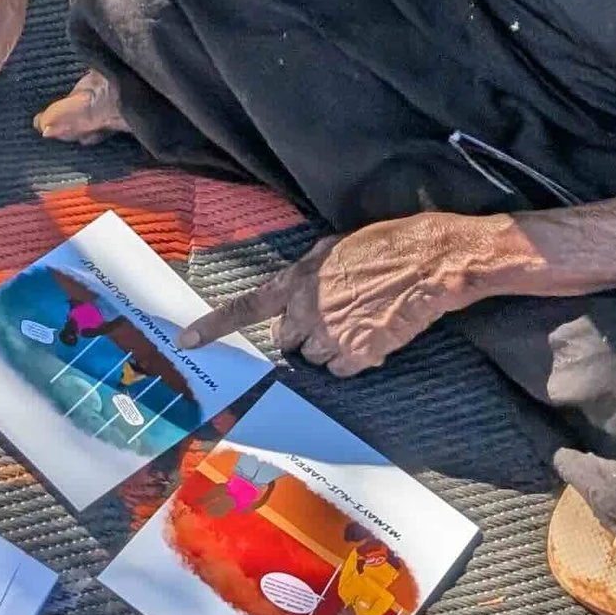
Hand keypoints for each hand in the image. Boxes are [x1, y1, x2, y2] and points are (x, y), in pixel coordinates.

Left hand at [178, 213, 505, 375]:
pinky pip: (344, 369)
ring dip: (332, 348)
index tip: (187, 340)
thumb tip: (301, 290)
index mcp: (297, 280)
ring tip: (361, 320)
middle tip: (334, 316)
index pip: (246, 306)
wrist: (429, 261)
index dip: (214, 325)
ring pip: (316, 358)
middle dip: (304, 333)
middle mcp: (307, 311)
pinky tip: (375, 333)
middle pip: (288, 341)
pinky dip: (357, 359)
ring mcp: (332, 336)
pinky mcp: (359, 355)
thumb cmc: (387, 245)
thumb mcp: (336, 248)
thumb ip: (310, 274)